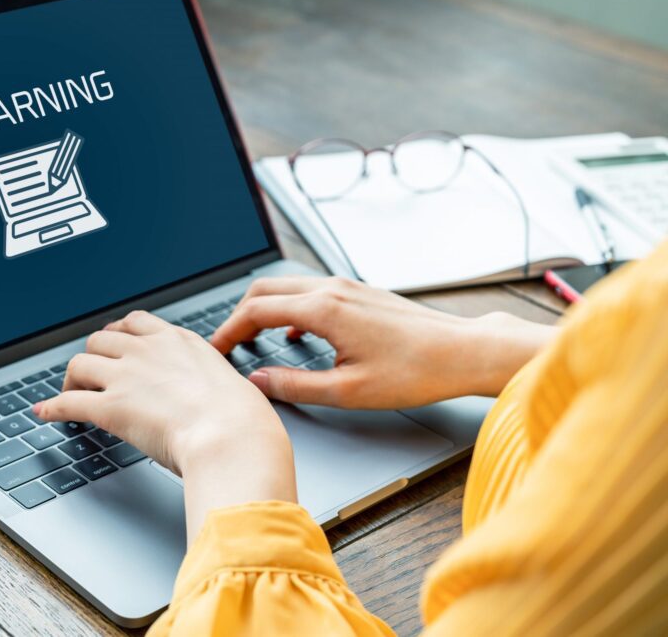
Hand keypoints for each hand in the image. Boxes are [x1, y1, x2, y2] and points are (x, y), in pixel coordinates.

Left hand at [35, 311, 296, 542]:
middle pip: (101, 340)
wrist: (231, 436)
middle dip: (93, 357)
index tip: (115, 346)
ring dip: (71, 381)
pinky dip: (52, 409)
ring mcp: (125, 377)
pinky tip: (45, 414)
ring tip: (69, 394)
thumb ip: (210, 381)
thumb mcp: (229, 383)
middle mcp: (147, 351)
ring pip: (79, 365)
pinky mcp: (109, 408)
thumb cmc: (242, 419)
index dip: (119, 335)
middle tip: (91, 375)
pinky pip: (69, 403)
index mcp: (178, 341)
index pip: (135, 323)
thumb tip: (213, 394)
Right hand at [211, 276, 555, 408]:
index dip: (228, 331)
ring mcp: (347, 287)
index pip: (255, 311)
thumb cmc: (414, 372)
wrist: (463, 351)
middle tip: (226, 345)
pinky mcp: (359, 293)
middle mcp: (331, 289)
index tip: (215, 352)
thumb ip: (295, 386)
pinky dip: (289, 308)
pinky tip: (295, 334)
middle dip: (238, 316)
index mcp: (323, 309)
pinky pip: (310, 292)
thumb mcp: (348, 391)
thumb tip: (258, 381)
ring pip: (287, 287)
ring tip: (252, 339)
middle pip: (265, 290)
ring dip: (263, 309)